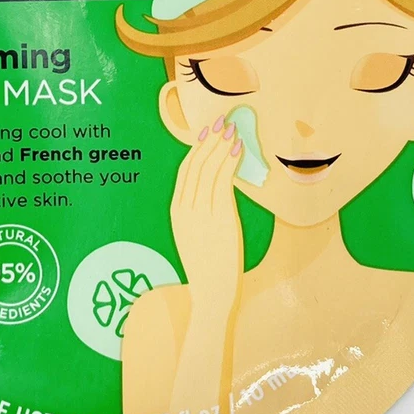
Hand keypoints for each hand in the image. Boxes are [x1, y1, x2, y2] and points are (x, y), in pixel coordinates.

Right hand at [170, 114, 243, 314]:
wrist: (211, 291)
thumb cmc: (207, 265)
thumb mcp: (194, 234)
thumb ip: (199, 210)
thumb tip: (215, 184)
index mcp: (176, 211)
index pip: (185, 171)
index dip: (197, 148)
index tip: (208, 132)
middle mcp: (186, 208)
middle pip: (196, 165)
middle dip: (210, 141)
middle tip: (222, 122)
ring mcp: (202, 213)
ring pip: (210, 170)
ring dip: (222, 146)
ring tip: (233, 130)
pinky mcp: (220, 218)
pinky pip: (224, 182)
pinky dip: (230, 162)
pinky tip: (238, 150)